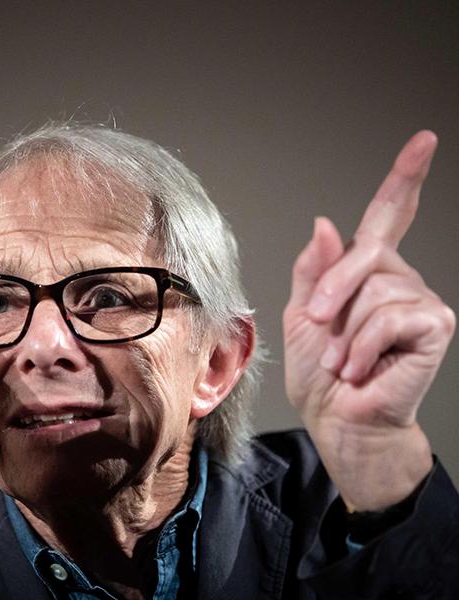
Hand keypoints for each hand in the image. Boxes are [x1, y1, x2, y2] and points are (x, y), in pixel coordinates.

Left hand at [283, 131, 454, 510]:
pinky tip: (361, 368)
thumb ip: (314, 269)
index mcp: (368, 273)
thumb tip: (327, 223)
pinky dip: (360, 347)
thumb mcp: (303, 314)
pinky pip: (386, 316)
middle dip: (332, 291)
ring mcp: (421, 301)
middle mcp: (400, 279)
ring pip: (373, 289)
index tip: (423, 141)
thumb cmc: (320, 373)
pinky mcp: (435, 325)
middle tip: (320, 325)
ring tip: (344, 358)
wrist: (338, 419)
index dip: (405, 178)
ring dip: (343, 331)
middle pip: (367, 252)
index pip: (390, 216)